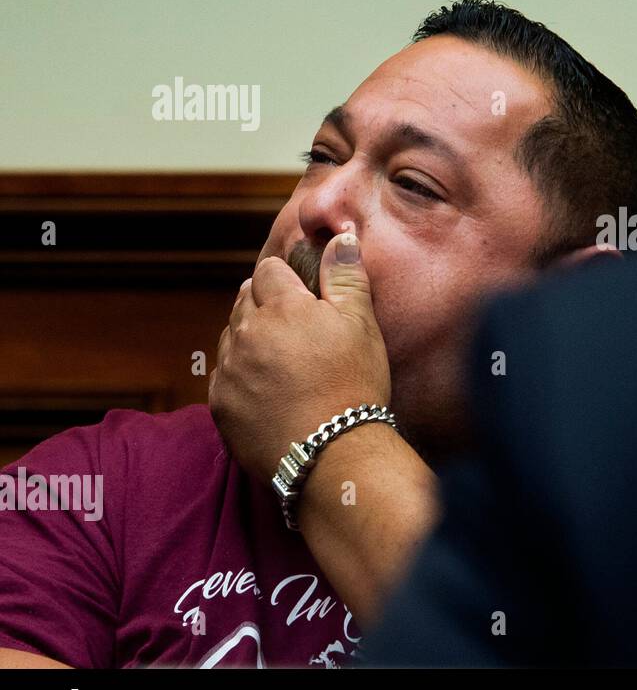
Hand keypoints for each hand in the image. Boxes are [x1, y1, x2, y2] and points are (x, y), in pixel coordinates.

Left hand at [209, 226, 391, 484]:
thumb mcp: (362, 324)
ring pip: (231, 335)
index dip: (287, 278)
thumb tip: (339, 237)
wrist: (334, 453)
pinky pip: (224, 374)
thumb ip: (346, 276)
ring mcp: (229, 370)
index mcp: (280, 306)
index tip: (304, 293)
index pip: (268, 271)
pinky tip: (267, 387)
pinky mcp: (221, 404)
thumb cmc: (354, 384)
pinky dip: (241, 373)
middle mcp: (246, 332)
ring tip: (281, 357)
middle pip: (244, 299)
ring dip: (250, 337)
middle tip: (296, 325)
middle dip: (265, 303)